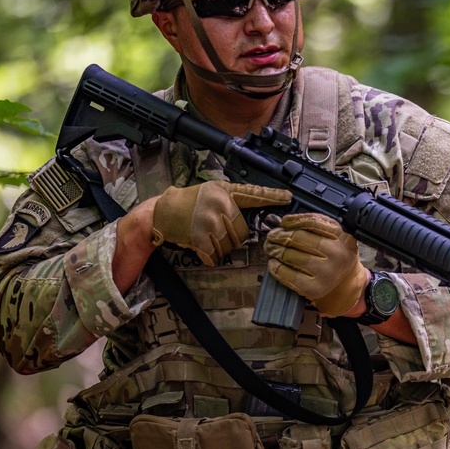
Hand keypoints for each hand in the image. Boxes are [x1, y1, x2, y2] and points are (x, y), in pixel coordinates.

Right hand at [152, 181, 291, 265]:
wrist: (160, 211)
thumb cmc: (187, 202)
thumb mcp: (210, 192)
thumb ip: (229, 200)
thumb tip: (249, 215)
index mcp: (225, 191)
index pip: (253, 194)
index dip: (272, 197)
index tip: (288, 198)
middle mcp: (220, 204)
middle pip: (242, 232)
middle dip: (232, 238)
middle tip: (216, 233)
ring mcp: (210, 221)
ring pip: (229, 245)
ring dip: (220, 248)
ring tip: (206, 237)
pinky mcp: (200, 237)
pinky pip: (215, 255)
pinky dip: (210, 257)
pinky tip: (201, 249)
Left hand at [263, 213, 366, 316]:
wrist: (345, 283)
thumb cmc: (335, 254)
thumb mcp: (334, 235)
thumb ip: (316, 223)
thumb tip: (286, 222)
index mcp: (343, 238)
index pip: (314, 223)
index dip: (294, 221)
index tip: (284, 222)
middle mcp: (337, 255)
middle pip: (298, 239)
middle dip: (280, 236)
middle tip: (272, 236)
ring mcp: (326, 274)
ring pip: (291, 256)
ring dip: (276, 250)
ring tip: (271, 248)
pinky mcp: (315, 289)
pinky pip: (288, 276)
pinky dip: (276, 268)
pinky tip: (274, 263)